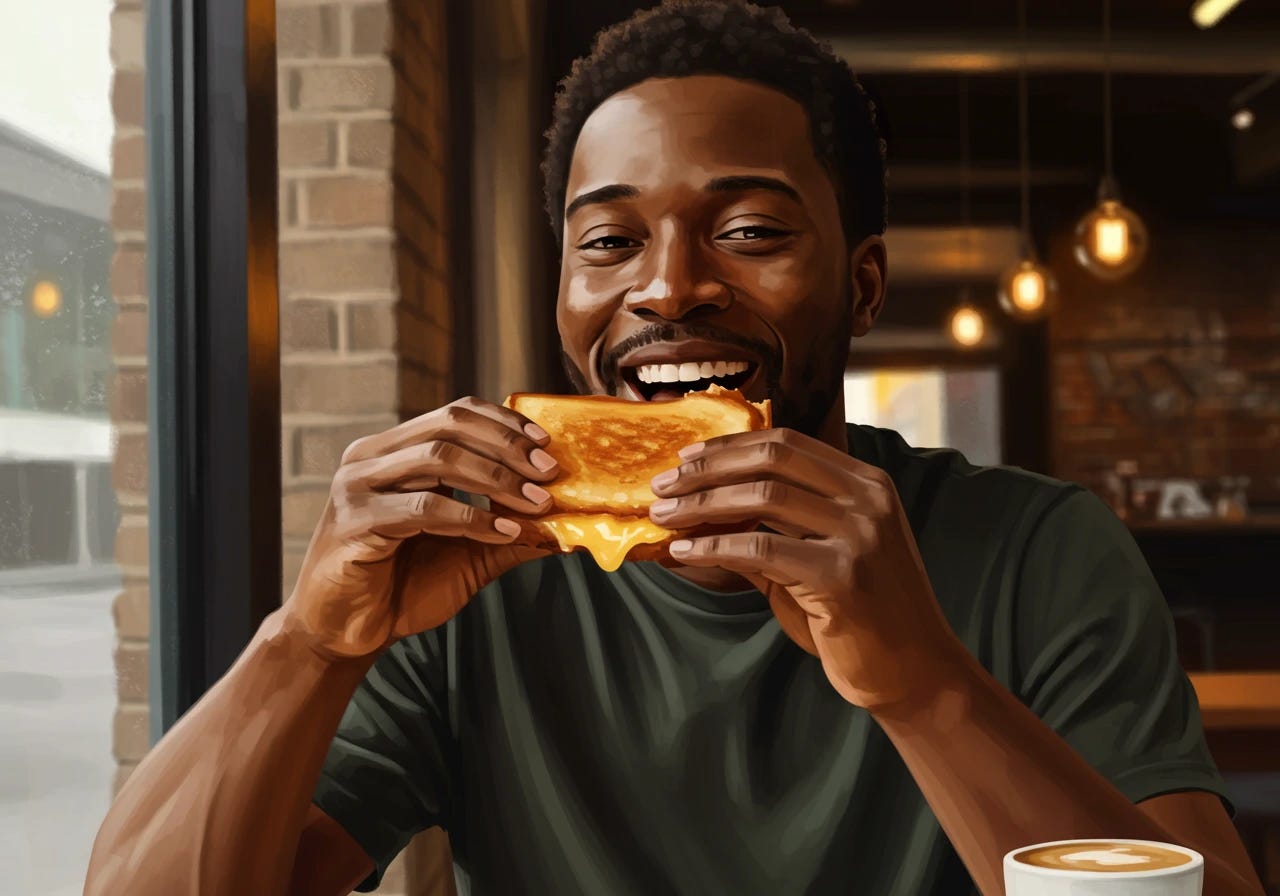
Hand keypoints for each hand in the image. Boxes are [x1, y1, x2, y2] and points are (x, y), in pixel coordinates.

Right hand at [284, 397, 556, 659]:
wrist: (346, 634)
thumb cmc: (402, 587)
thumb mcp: (468, 554)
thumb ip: (509, 530)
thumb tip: (568, 522)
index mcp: (393, 451)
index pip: (456, 414)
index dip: (505, 423)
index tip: (547, 445)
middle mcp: (370, 458)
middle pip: (450, 426)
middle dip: (508, 447)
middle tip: (550, 473)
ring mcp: (357, 486)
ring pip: (437, 459)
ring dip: (496, 480)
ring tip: (536, 503)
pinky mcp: (353, 522)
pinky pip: (423, 509)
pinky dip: (470, 518)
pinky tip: (503, 532)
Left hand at [649, 428, 967, 711]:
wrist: (914, 673)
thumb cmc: (861, 617)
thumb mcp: (820, 556)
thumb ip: (773, 528)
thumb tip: (700, 509)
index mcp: (867, 483)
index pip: (787, 442)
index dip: (730, 446)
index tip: (686, 457)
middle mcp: (868, 499)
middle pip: (770, 460)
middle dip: (707, 469)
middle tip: (662, 485)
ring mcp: (860, 535)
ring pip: (761, 497)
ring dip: (701, 504)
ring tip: (663, 516)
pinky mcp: (842, 576)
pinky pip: (759, 549)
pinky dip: (713, 547)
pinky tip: (684, 553)